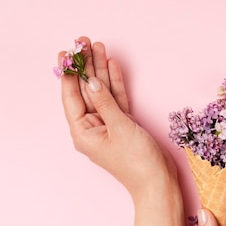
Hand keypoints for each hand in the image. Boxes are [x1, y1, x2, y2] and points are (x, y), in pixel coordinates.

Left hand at [58, 37, 185, 225]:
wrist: (158, 182)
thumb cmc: (137, 162)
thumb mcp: (119, 128)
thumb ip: (105, 102)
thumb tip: (90, 81)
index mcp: (83, 133)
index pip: (72, 97)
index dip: (69, 73)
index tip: (67, 53)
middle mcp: (92, 128)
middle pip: (86, 91)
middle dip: (86, 66)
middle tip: (84, 42)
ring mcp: (108, 126)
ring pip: (102, 93)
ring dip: (101, 71)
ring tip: (99, 47)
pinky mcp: (123, 126)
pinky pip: (116, 101)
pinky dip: (115, 84)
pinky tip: (112, 66)